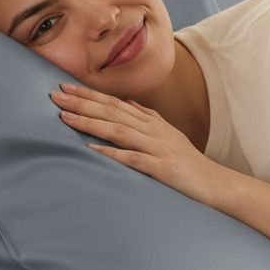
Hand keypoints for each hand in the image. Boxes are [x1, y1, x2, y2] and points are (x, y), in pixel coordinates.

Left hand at [49, 82, 222, 207]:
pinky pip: (133, 158)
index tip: (65, 86)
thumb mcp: (168, 133)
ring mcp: (157, 147)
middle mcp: (151, 130)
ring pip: (118, 130)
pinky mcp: (161, 167)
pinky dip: (112, 153)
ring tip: (65, 117)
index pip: (114, 104)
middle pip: (112, 112)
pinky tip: (92, 148)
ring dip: (90, 122)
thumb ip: (148, 116)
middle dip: (82, 103)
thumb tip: (128, 101)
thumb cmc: (188, 161)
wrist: (214, 182)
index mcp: (151, 122)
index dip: (89, 95)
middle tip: (55, 95)